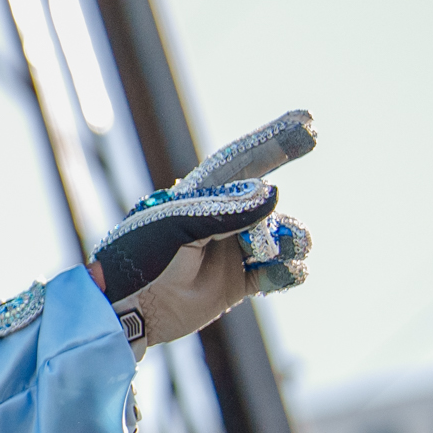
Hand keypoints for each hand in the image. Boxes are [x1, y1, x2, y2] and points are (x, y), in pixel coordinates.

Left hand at [89, 109, 315, 349]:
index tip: (308, 122)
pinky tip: (281, 275)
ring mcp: (232, 251)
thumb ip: (222, 211)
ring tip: (269, 256)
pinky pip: (280, 272)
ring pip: (283, 237)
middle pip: (272, 206)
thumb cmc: (137, 262)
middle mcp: (221, 220)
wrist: (124, 310)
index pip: (243, 161)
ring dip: (290, 244)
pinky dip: (289, 272)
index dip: (274, 142)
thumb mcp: (174, 228)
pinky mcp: (239, 283)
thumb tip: (270, 191)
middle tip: (259, 244)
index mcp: (201, 197)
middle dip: (280, 221)